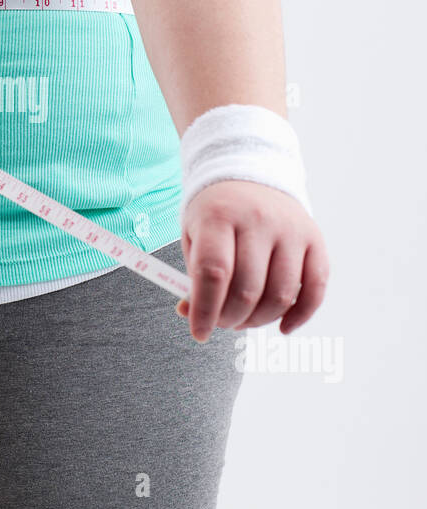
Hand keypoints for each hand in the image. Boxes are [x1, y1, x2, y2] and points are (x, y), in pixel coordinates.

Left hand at [177, 180, 328, 341]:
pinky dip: (300, 314)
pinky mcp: (314, 239)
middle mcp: (259, 220)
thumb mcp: (193, 235)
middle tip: (221, 322)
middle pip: (248, 289)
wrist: (249, 175)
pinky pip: (315, 287)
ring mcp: (290, 229)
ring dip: (260, 320)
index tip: (199, 333)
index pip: (213, 272)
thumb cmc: (217, 214)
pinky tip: (284, 326)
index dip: (205, 310)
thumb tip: (193, 315)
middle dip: (231, 319)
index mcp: (220, 215)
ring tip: (244, 319)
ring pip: (281, 294)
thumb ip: (194, 276)